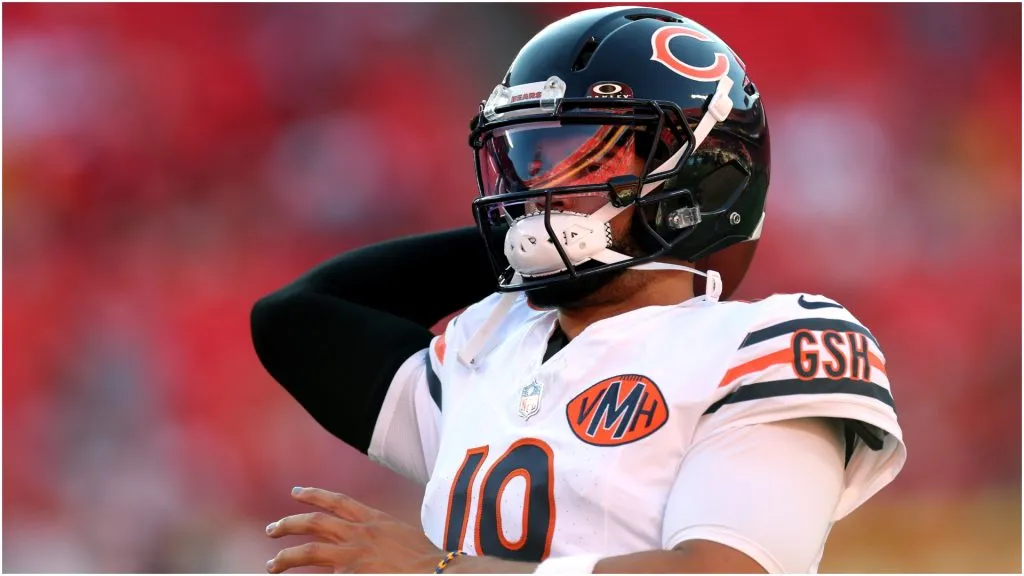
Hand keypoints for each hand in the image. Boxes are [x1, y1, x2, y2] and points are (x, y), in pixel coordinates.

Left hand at [265, 487, 443, 573]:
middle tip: (272, 530)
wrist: (438, 573)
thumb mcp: (401, 534)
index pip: (336, 501)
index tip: (295, 492)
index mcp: (373, 520)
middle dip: (288, 524)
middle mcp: (359, 534)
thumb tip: (365, 536)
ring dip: (286, 558)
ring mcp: (353, 557)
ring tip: (272, 565)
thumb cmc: (426, 560)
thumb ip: (379, 532)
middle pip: (314, 523)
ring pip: (308, 552)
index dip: (313, 495)